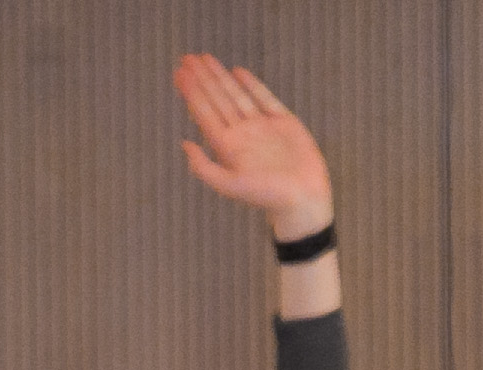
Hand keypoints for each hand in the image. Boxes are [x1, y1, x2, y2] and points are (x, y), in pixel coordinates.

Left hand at [172, 53, 329, 232]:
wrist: (302, 199)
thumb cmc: (266, 197)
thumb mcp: (230, 185)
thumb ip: (204, 167)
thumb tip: (184, 143)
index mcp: (227, 147)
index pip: (204, 113)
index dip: (191, 92)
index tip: (179, 73)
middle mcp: (241, 134)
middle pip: (216, 99)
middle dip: (201, 79)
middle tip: (186, 58)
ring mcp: (261, 126)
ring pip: (236, 95)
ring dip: (220, 77)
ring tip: (205, 59)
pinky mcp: (283, 122)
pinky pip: (264, 97)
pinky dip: (251, 84)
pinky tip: (237, 72)